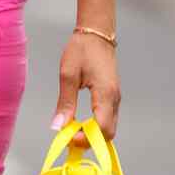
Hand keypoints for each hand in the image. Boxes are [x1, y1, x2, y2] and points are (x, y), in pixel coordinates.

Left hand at [51, 30, 119, 148]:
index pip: (101, 128)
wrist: (96, 33)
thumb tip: (58, 126)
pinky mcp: (113, 97)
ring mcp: (116, 99)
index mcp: (106, 94)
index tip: (68, 137)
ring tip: (72, 130)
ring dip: (92, 135)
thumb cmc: (82, 49)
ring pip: (109, 128)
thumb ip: (65, 103)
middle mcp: (115, 99)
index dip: (85, 138)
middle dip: (89, 141)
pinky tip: (80, 123)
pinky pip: (107, 119)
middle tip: (69, 137)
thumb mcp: (68, 75)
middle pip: (108, 134)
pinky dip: (95, 127)